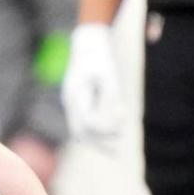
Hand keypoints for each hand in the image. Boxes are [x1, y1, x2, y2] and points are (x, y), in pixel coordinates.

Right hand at [61, 23, 123, 141]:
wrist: (87, 42)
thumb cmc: (100, 57)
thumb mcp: (110, 74)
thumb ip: (113, 96)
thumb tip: (120, 116)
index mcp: (76, 94)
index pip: (88, 122)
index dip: (106, 129)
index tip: (124, 125)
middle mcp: (69, 101)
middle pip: (80, 131)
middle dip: (99, 143)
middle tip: (117, 152)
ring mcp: (69, 101)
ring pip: (78, 129)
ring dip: (95, 140)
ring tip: (114, 151)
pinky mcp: (75, 101)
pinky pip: (80, 122)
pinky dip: (93, 132)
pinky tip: (106, 136)